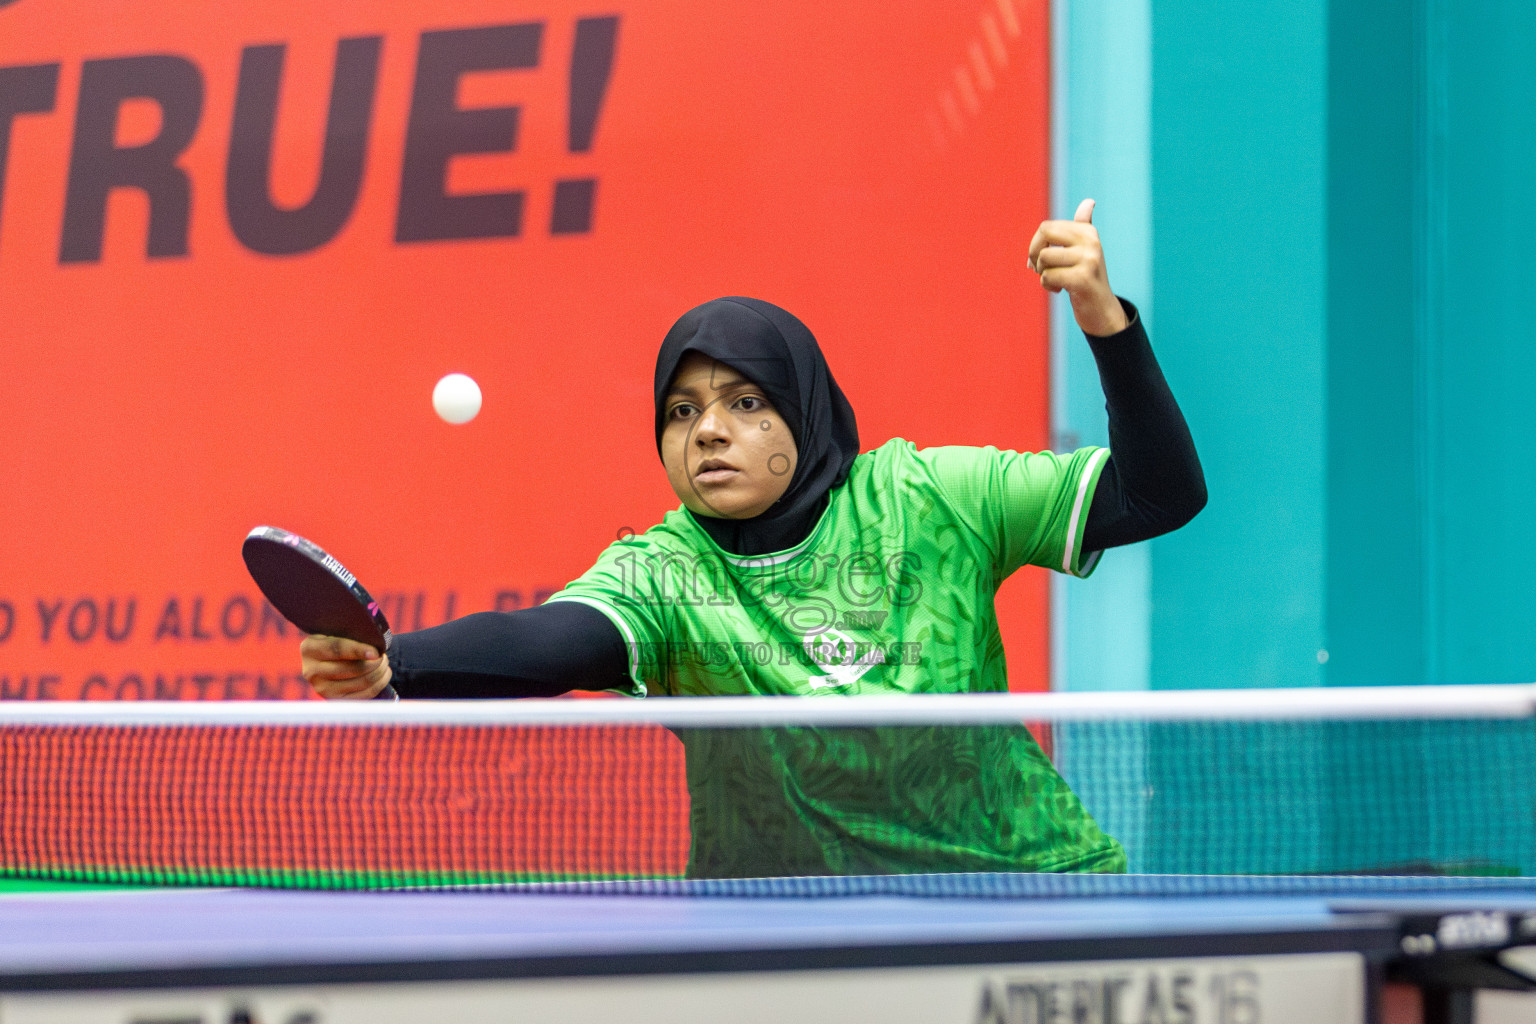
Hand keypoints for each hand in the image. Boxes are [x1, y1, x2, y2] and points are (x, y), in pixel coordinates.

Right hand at [300, 635, 391, 698]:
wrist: (327, 660)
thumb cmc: (335, 640)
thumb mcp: (335, 632)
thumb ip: (349, 633)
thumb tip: (374, 639)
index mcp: (309, 648)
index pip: (337, 649)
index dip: (358, 650)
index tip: (375, 652)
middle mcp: (311, 671)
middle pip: (352, 668)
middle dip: (375, 661)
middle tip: (382, 654)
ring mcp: (322, 688)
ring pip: (362, 681)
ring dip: (380, 670)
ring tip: (384, 661)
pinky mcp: (335, 700)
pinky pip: (366, 693)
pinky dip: (380, 682)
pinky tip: (383, 673)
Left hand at [1027, 198, 1128, 336]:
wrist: (1102, 309)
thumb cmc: (1087, 278)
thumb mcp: (1084, 250)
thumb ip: (1083, 226)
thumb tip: (1089, 202)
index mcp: (1088, 232)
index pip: (1047, 227)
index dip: (1036, 245)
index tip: (1040, 260)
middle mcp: (1091, 241)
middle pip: (1044, 234)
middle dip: (1034, 254)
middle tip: (1039, 269)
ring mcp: (1089, 260)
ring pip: (1044, 258)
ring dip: (1042, 274)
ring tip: (1054, 281)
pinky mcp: (1083, 279)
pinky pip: (1048, 276)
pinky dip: (1047, 286)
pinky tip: (1059, 290)